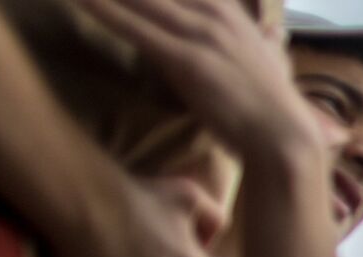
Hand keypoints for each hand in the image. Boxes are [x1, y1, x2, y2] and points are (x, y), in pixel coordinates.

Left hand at [77, 0, 319, 155]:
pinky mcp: (186, 61)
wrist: (283, 138)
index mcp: (230, 13)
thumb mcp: (271, 62)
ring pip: (144, 0)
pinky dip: (104, 11)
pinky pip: (135, 29)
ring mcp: (200, 35)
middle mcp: (215, 15)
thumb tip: (272, 35)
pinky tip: (79, 0)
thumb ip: (263, 43)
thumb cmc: (273, 106)